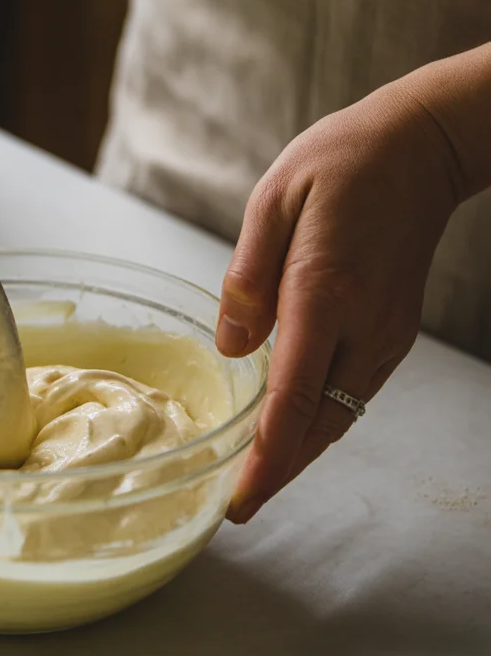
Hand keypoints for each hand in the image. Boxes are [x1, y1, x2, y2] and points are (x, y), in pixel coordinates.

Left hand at [218, 80, 462, 522]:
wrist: (422, 146)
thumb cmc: (342, 161)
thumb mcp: (275, 200)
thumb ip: (248, 277)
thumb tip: (231, 349)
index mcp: (324, 290)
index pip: (293, 396)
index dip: (265, 456)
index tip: (240, 498)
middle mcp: (364, 324)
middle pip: (320, 423)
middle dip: (279, 473)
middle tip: (237, 509)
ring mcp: (387, 332)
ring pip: (341, 415)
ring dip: (300, 454)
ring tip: (257, 482)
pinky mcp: (394, 330)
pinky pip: (353, 391)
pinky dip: (321, 422)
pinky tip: (293, 431)